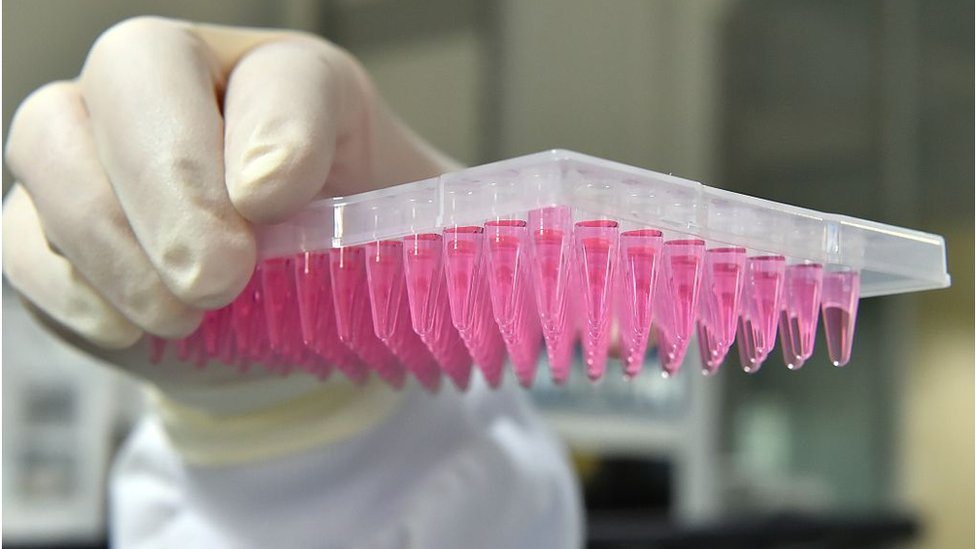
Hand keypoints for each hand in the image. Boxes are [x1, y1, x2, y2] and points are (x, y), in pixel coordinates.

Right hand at [4, 17, 456, 383]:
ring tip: (181, 315)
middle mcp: (189, 88)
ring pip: (52, 138)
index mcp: (294, 84)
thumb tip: (514, 249)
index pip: (281, 76)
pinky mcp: (53, 221)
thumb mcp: (418, 238)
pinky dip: (66, 283)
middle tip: (216, 279)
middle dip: (171, 182)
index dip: (275, 133)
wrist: (294, 310)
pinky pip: (20, 233)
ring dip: (110, 237)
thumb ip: (450, 234)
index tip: (276, 205)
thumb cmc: (353, 256)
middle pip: (135, 70)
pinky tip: (127, 327)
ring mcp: (105, 144)